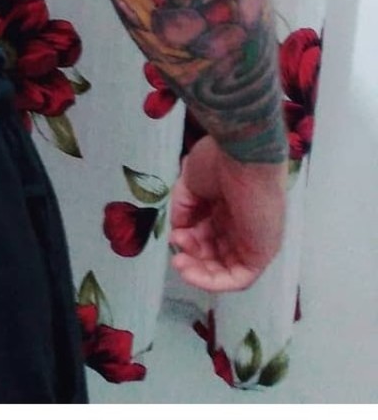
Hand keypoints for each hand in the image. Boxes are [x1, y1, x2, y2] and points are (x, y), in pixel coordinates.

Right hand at [168, 135, 287, 291]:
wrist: (242, 154)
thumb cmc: (219, 160)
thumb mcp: (191, 181)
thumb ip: (183, 207)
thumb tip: (178, 230)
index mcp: (228, 207)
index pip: (208, 234)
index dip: (188, 238)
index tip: (174, 233)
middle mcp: (241, 226)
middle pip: (215, 253)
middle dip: (191, 254)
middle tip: (176, 246)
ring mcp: (252, 241)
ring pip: (225, 269)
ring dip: (199, 272)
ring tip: (179, 263)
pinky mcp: (261, 253)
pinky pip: (238, 277)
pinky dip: (213, 281)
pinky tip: (191, 273)